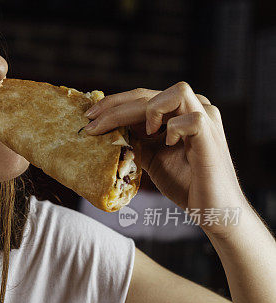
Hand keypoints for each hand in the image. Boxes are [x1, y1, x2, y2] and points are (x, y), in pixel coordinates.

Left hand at [84, 81, 248, 236]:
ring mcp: (207, 119)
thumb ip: (136, 140)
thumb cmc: (186, 184)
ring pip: (178, 91)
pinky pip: (192, 119)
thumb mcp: (152, 157)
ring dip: (150, 109)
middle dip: (116, 107)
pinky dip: (174, 129)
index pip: (143, 97)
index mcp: (181, 111)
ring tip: (143, 134)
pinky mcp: (211, 136)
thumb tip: (106, 130)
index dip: (115, 103)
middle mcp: (197, 108)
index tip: (89, 116)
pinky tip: (168, 143)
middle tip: (92, 122)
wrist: (214, 210)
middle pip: (151, 95)